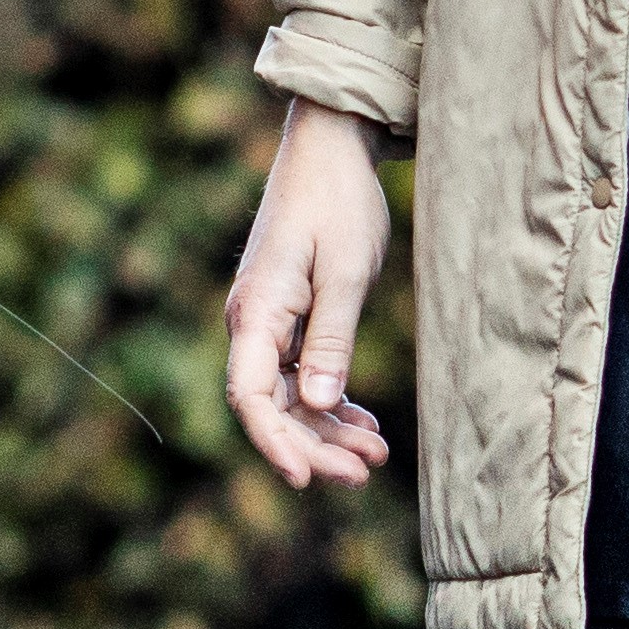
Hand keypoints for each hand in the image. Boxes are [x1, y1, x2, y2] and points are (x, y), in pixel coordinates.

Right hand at [223, 101, 398, 491]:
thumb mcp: (346, 272)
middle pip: (271, 407)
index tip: (304, 480)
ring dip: (328, 429)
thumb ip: (332, 340)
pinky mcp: (289, 317)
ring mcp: (269, 322)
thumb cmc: (337, 201)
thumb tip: (322, 406)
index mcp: (256, 311)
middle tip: (364, 473)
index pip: (251, 396)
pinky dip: (331, 401)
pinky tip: (363, 422)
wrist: (329, 148)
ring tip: (376, 453)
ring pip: (290, 396)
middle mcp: (252, 323)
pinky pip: (302, 374)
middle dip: (314, 446)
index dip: (275, 444)